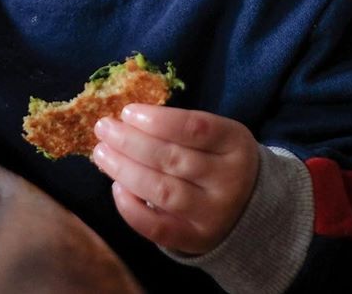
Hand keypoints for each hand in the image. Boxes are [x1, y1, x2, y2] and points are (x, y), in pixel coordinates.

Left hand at [91, 105, 259, 255]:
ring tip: (102, 153)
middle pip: (173, 159)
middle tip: (103, 127)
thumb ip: (178, 127)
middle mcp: (228, 180)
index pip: (195, 128)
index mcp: (234, 144)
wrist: (250, 209)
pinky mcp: (195, 240)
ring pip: (162, 191)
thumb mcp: (215, 136)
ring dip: (125, 170)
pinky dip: (131, 208)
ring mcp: (213, 214)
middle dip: (131, 142)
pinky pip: (158, 228)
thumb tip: (124, 119)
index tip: (127, 112)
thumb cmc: (218, 159)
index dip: (158, 120)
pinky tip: (117, 187)